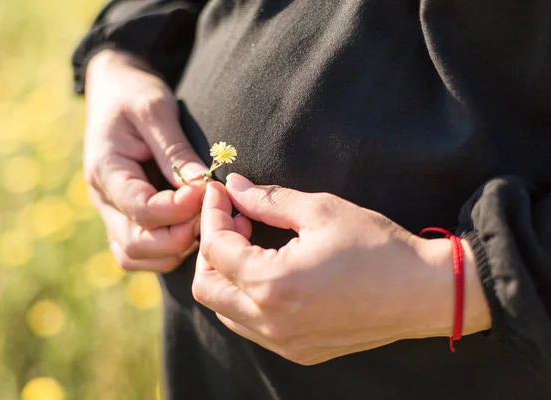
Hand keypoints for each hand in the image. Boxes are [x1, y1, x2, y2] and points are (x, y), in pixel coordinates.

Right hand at [84, 50, 207, 271]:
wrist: (114, 89)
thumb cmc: (134, 94)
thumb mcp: (156, 109)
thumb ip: (177, 151)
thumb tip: (203, 187)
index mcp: (105, 169)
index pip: (141, 209)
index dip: (180, 209)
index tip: (209, 191)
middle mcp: (102, 198)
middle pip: (136, 244)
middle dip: (180, 236)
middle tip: (211, 214)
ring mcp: (110, 211)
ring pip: (135, 256)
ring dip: (174, 249)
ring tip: (203, 221)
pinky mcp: (122, 216)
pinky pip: (138, 252)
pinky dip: (165, 251)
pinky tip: (190, 228)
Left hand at [193, 174, 491, 364]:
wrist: (425, 292)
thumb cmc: (378, 247)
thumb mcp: (322, 211)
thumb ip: (268, 200)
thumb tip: (236, 186)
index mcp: (274, 285)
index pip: (215, 249)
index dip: (212, 215)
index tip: (220, 193)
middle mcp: (271, 322)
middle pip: (206, 288)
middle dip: (210, 248)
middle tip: (235, 219)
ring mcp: (284, 342)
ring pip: (225, 310)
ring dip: (226, 274)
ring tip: (253, 243)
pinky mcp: (299, 351)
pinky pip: (251, 326)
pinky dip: (245, 297)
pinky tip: (269, 271)